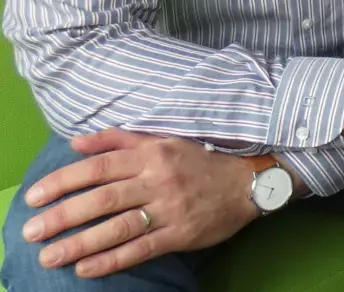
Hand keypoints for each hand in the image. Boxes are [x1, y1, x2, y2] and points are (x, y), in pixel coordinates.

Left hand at [20, 129, 256, 278]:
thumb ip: (119, 140)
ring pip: (119, 227)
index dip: (63, 181)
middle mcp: (158, 180)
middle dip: (63, 216)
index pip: (98, 167)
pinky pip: (141, 249)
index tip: (34, 197)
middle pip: (103, 199)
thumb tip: (77, 142)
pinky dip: (112, 260)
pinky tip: (86, 269)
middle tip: (31, 232)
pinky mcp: (181, 234)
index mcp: (151, 155)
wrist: (248, 182)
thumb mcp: (163, 141)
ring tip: (50, 257)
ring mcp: (170, 209)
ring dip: (80, 243)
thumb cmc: (199, 161)